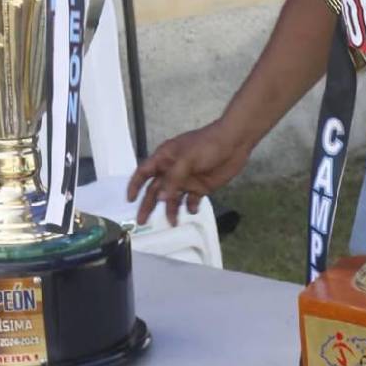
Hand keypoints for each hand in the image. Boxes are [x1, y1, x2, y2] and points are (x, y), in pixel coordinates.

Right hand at [126, 120, 249, 226]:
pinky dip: (190, 207)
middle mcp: (172, 171)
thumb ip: (173, 179)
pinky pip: (190, 201)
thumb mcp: (187, 159)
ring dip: (171, 210)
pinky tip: (192, 210)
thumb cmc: (208, 144)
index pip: (144, 172)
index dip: (135, 185)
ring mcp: (186, 180)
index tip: (130, 200)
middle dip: (148, 205)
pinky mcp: (200, 187)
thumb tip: (162, 199)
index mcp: (164, 158)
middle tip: (142, 221)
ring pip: (172, 198)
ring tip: (172, 222)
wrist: (235, 143)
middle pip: (155, 190)